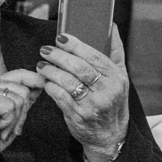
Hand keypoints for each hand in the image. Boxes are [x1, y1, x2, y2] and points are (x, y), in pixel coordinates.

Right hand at [0, 69, 45, 160]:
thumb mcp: (14, 113)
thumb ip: (24, 97)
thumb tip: (41, 82)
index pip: (20, 74)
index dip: (34, 81)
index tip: (41, 87)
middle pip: (24, 90)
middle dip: (21, 113)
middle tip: (7, 125)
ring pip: (19, 99)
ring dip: (14, 120)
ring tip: (0, 127)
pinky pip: (10, 107)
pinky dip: (7, 122)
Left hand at [37, 26, 129, 161]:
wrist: (109, 134)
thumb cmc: (112, 100)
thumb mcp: (120, 77)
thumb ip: (115, 52)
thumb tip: (111, 27)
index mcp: (117, 78)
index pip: (95, 57)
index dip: (76, 45)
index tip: (61, 37)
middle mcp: (107, 91)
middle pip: (79, 68)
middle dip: (59, 57)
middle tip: (45, 50)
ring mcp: (93, 105)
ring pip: (68, 82)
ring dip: (51, 71)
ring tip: (41, 65)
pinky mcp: (78, 116)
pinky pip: (60, 98)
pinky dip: (50, 87)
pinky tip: (45, 81)